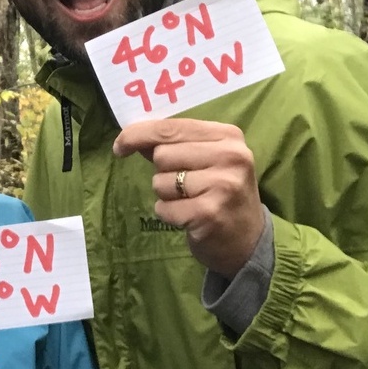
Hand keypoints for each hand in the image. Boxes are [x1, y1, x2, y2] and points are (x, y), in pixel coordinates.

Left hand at [113, 118, 265, 277]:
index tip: (119, 146)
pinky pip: (164, 208)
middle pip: (162, 155)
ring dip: (167, 195)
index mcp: (228, 135)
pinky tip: (190, 217)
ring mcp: (223, 185)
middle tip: (186, 185)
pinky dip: (169, 214)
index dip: (137, 135)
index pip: (170, 128)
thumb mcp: (207, 159)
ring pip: (160, 181)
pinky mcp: (209, 213)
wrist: (249, 240)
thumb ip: (173, 144)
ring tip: (192, 201)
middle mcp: (230, 156)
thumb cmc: (220, 193)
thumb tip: (130, 136)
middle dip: (163, 172)